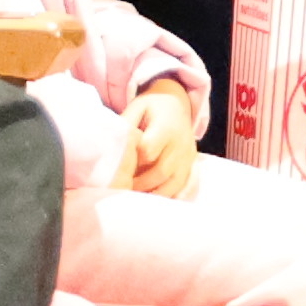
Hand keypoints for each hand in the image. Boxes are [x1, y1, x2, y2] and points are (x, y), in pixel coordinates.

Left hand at [123, 76, 205, 196]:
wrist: (177, 104)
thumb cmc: (152, 108)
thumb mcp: (137, 107)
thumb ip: (125, 124)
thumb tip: (112, 144)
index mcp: (166, 126)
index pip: (148, 150)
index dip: (134, 161)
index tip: (121, 167)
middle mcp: (181, 142)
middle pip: (161, 171)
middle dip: (141, 183)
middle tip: (124, 189)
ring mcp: (189, 156)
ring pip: (174, 183)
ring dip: (155, 194)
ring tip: (137, 196)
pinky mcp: (192, 165)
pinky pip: (188, 186)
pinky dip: (174, 196)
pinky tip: (159, 201)